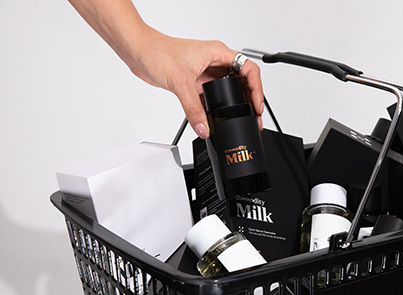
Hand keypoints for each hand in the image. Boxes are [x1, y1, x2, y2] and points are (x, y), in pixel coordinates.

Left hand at [129, 30, 263, 137]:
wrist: (138, 52)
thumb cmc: (157, 52)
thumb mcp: (180, 82)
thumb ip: (193, 109)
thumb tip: (204, 128)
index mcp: (219, 53)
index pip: (248, 70)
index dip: (257, 89)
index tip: (257, 106)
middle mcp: (216, 62)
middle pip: (242, 82)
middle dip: (250, 100)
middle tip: (253, 117)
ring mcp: (207, 72)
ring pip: (229, 91)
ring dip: (235, 105)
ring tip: (241, 119)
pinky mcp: (197, 82)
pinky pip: (213, 98)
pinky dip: (217, 108)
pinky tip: (217, 119)